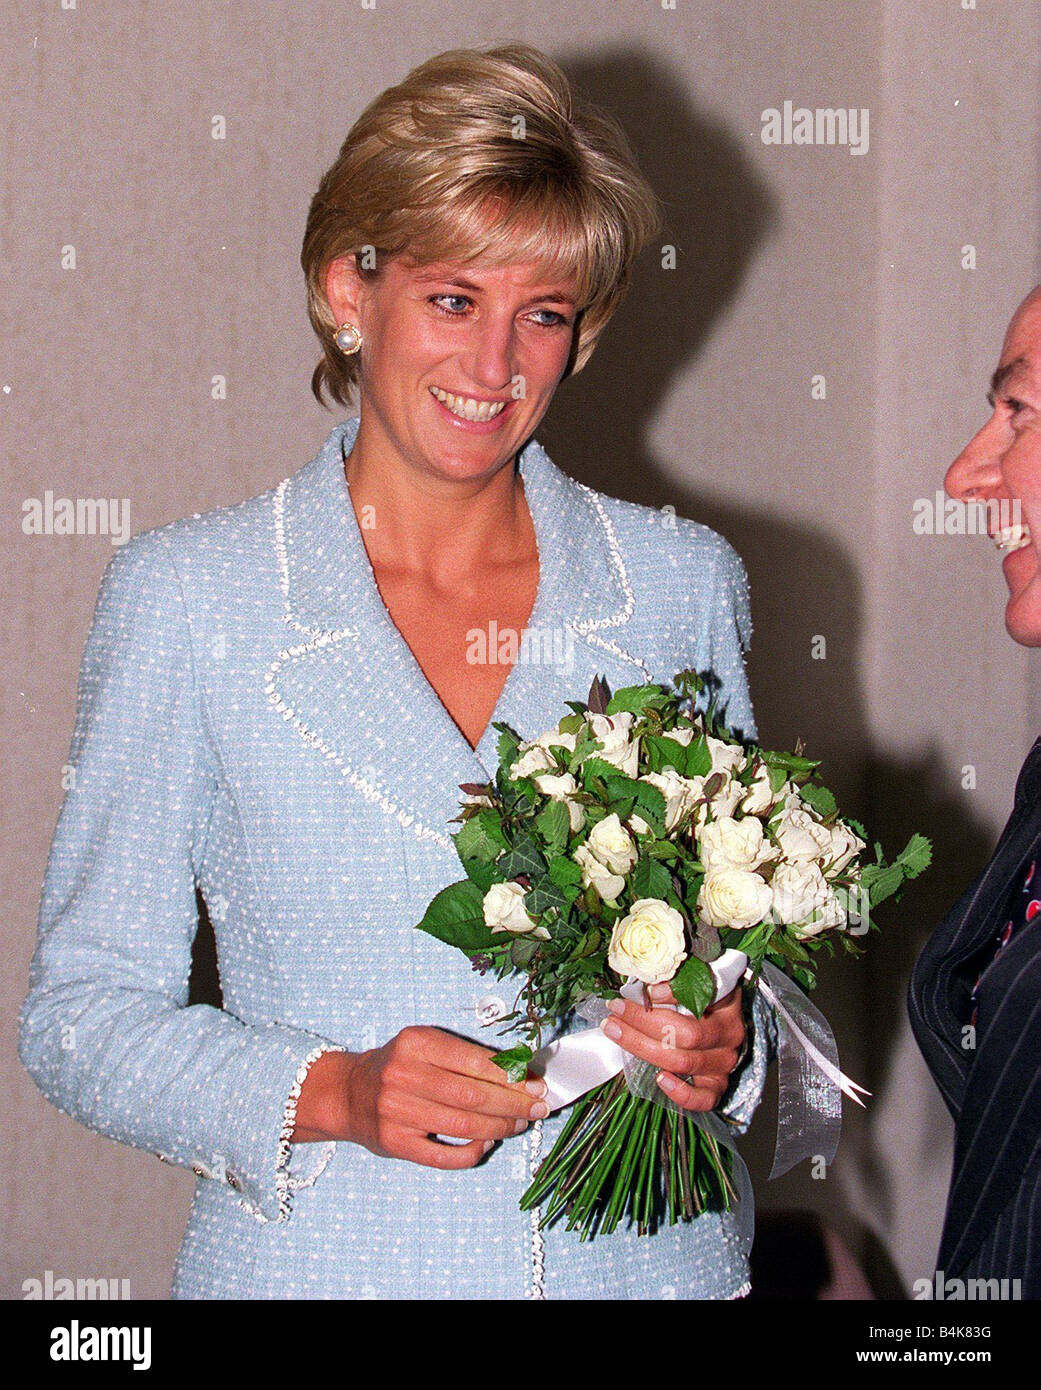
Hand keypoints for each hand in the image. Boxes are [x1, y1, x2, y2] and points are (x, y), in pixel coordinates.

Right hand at [292, 1027, 548, 1169]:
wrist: (348, 1093)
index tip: (536, 1083)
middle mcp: (403, 1075)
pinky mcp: (394, 1143)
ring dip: (501, 1127)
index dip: (511, 1075)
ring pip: (464, 1126)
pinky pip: (444, 1155)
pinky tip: (488, 1142)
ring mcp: (396, 1112)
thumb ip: (465, 1056)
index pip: (474, 1061)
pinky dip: (473, 1151)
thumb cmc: (398, 1066)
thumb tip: (520, 1071)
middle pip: (472, 1096)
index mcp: (415, 1043)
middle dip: (513, 1104)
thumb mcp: (424, 1046)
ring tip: (520, 1124)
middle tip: (538, 1108)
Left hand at [599, 983, 745, 1111]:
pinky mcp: (718, 1085)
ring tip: (615, 1031)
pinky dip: (682, 1093)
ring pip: (684, 1061)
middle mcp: (730, 1033)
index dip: (672, 993)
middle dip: (643, 1021)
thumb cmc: (698, 999)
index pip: (703, 995)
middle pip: (687, 1033)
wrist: (715, 1026)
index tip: (642, 990)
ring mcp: (725, 1061)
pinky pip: (704, 1098)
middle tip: (615, 1009)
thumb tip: (640, 983)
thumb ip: (671, 980)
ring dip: (642, 1047)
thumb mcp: (692, 981)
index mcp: (727, 1001)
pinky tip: (660, 1079)